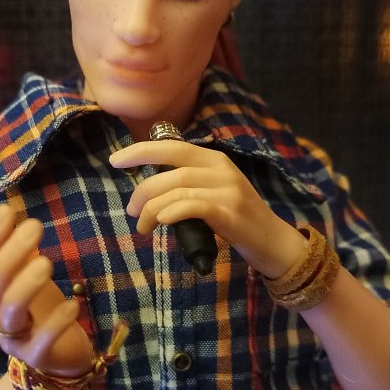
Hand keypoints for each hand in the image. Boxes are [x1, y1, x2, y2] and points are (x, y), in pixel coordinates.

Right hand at [0, 205, 94, 375]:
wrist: (58, 358)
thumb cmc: (40, 309)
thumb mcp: (27, 276)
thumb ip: (19, 251)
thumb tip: (11, 212)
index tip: (6, 211)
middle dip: (12, 252)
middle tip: (35, 226)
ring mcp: (12, 340)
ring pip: (10, 310)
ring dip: (26, 284)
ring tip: (46, 262)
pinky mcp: (36, 358)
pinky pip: (42, 341)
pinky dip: (56, 322)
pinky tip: (73, 304)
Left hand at [109, 139, 306, 278]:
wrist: (274, 242)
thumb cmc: (238, 220)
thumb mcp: (214, 192)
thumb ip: (188, 184)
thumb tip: (149, 190)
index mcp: (214, 160)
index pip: (172, 147)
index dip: (140, 151)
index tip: (115, 161)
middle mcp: (221, 169)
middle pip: (170, 171)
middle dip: (142, 190)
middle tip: (130, 211)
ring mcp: (228, 190)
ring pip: (177, 190)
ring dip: (151, 209)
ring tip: (142, 226)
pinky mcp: (231, 212)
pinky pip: (193, 206)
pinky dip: (172, 213)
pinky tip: (161, 222)